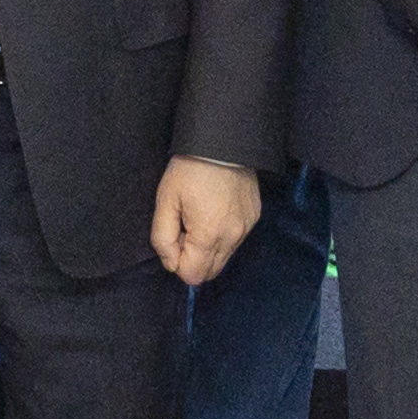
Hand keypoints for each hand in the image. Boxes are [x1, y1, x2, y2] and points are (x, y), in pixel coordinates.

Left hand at [151, 159, 261, 284]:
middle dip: (193, 259)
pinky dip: (222, 236)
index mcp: (209, 235)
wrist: (223, 142)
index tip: (175, 236)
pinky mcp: (254, 218)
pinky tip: (215, 211)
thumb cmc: (190, 170)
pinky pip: (235, 241)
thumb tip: (171, 263)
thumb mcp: (165, 201)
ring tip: (200, 217)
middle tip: (186, 228)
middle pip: (210, 272)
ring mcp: (246, 229)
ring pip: (224, 258)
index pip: (193, 276)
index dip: (177, 262)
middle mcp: (232, 237)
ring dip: (208, 248)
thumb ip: (163, 239)